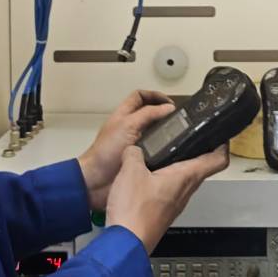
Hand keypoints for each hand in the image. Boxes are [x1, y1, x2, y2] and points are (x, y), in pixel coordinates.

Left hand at [78, 89, 177, 208]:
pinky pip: (156, 152)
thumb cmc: (105, 151)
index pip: (140, 96)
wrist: (96, 181)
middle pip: (150, 114)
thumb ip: (148, 114)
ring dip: (166, 135)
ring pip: (155, 134)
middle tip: (179, 121)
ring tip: (181, 138)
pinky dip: (165, 152)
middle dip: (163, 115)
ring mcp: (136, 144)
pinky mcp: (140, 159)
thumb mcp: (127, 125)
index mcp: (124, 115)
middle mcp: (130, 127)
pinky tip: (174, 155)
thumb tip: (168, 108)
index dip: (155, 96)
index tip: (170, 104)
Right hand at [105, 143, 229, 252]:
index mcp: (186, 177)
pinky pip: (169, 190)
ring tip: (166, 153)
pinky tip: (147, 176)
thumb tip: (134, 150)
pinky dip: (163, 180)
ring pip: (184, 180)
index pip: (218, 160)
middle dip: (197, 151)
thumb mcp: (130, 171)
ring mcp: (175, 203)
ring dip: (178, 166)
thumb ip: (134, 154)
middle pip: (201, 168)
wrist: (125, 243)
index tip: (220, 134)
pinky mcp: (162, 211)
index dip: (223, 144)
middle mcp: (185, 191)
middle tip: (190, 137)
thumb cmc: (134, 212)